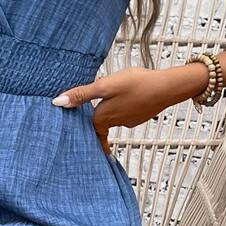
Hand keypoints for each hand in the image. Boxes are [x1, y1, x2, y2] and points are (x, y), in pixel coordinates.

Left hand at [52, 63, 209, 155]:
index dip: (80, 130)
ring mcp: (130, 120)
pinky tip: (129, 96)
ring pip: (115, 117)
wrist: (168, 87)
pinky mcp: (141, 114)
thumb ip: (82, 94)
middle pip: (100, 124)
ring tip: (109, 102)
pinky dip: (125, 107)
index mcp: (104, 117)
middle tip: (90, 130)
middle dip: (96, 126)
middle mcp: (116, 122)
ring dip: (111, 112)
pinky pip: (128, 112)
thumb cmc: (136, 84)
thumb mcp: (105, 86)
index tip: (76, 140)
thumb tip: (57, 103)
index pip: (87, 126)